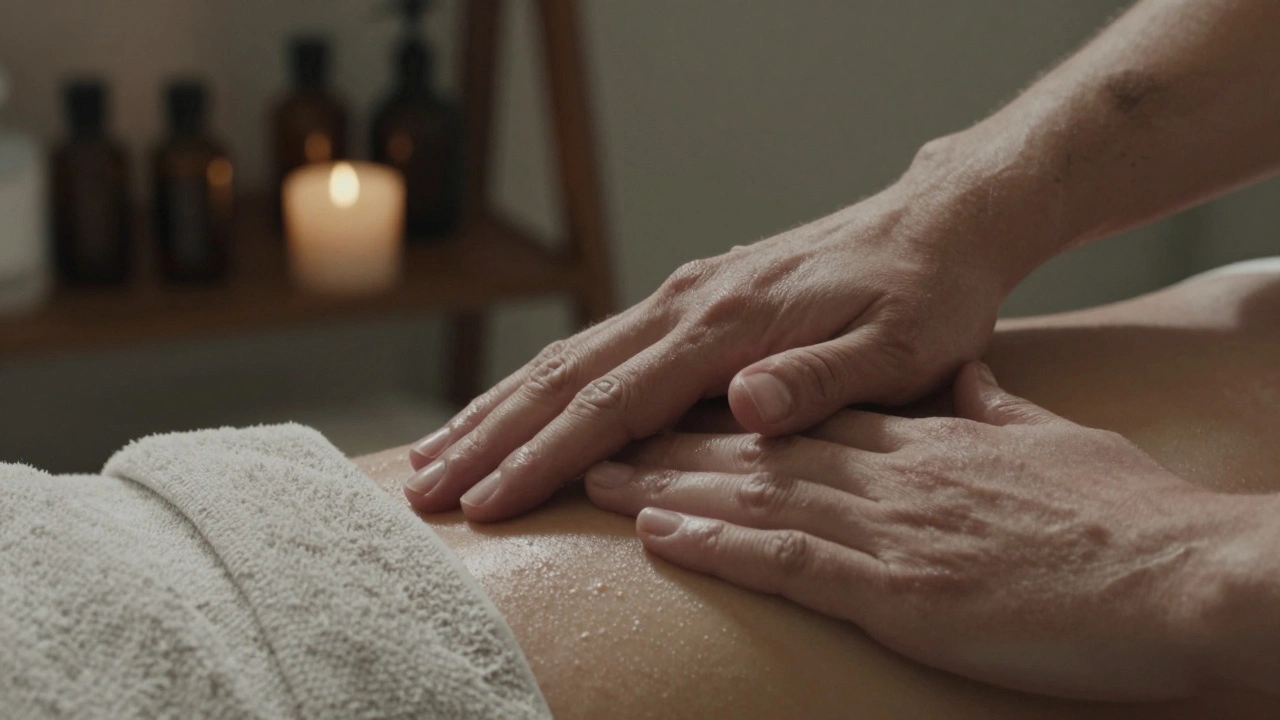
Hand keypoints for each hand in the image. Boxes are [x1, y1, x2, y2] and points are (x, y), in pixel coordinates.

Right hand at [405, 171, 1024, 520]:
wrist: (936, 225)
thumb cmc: (924, 296)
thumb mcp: (898, 347)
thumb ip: (819, 380)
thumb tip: (742, 404)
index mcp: (729, 326)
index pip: (615, 403)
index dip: (545, 459)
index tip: (487, 504)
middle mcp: (689, 304)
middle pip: (565, 378)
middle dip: (489, 438)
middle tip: (422, 491)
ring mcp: (684, 297)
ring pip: (568, 358)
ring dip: (498, 409)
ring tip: (436, 453)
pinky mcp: (691, 300)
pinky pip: (596, 347)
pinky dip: (540, 385)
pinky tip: (515, 410)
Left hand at [585, 362, 1253, 700]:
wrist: (1184, 572)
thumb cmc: (1128, 518)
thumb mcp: (1056, 441)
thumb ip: (997, 412)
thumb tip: (971, 388)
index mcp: (930, 443)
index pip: (809, 424)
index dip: (734, 421)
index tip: (678, 414)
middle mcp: (896, 474)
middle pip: (761, 455)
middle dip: (675, 448)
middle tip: (602, 445)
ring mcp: (893, 528)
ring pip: (755, 499)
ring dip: (670, 491)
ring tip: (598, 484)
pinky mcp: (901, 589)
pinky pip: (789, 562)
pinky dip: (718, 546)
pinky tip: (661, 537)